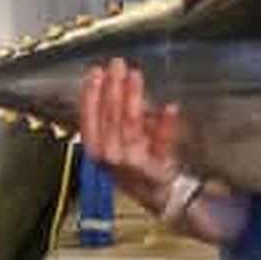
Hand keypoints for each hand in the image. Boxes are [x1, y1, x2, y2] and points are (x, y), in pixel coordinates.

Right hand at [79, 57, 182, 212]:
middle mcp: (110, 157)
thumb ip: (112, 113)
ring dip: (134, 98)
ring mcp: (133, 163)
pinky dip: (167, 125)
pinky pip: (162, 143)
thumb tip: (111, 81)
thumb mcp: (116, 139)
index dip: (91, 94)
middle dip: (113, 88)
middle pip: (111, 118)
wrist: (155, 194)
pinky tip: (171, 109)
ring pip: (131, 125)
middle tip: (117, 65)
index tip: (96, 72)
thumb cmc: (134, 164)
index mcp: (96, 150)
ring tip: (135, 76)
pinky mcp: (156, 167)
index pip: (89, 119)